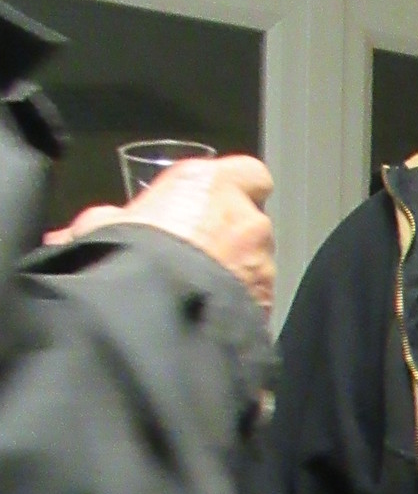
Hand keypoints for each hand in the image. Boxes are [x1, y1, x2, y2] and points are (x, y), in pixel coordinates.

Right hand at [54, 154, 275, 314]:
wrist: (151, 312)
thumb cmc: (127, 258)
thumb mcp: (101, 227)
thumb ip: (106, 221)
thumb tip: (77, 232)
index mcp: (211, 184)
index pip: (248, 175)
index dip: (233, 191)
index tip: (210, 205)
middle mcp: (246, 219)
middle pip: (250, 224)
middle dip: (229, 239)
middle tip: (195, 257)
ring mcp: (261, 263)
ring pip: (256, 266)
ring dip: (235, 276)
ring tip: (196, 294)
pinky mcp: (264, 303)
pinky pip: (255, 301)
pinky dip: (239, 307)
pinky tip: (207, 319)